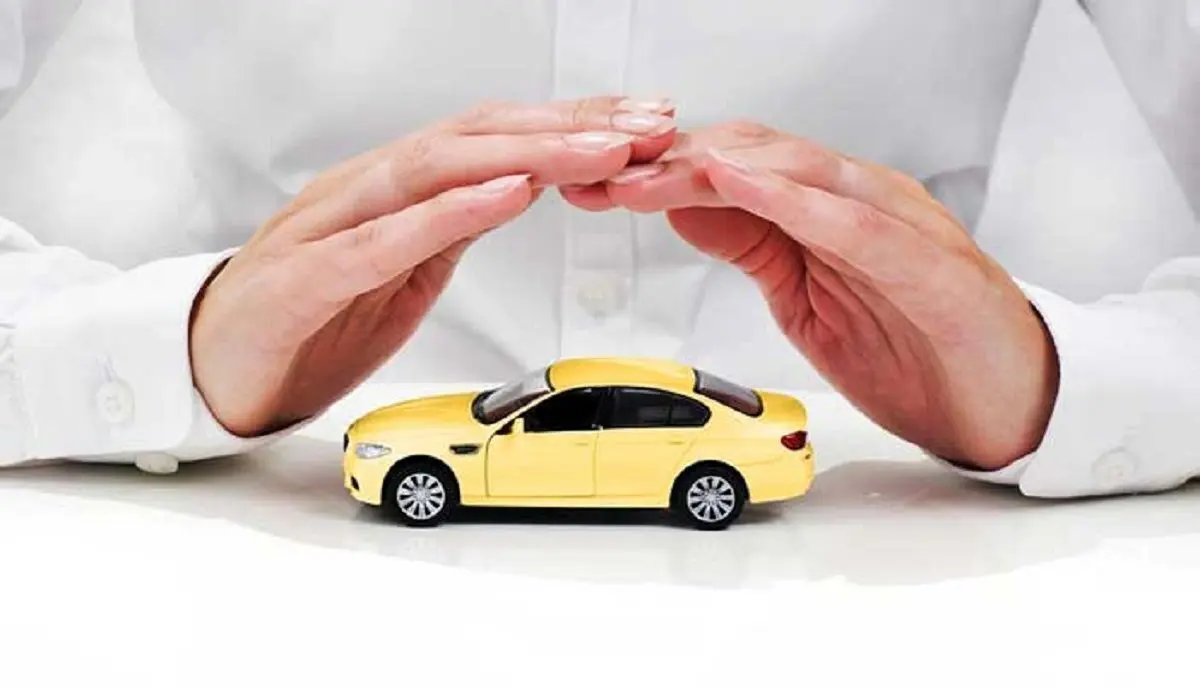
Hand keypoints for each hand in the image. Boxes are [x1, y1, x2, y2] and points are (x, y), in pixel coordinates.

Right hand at [190, 97, 676, 436]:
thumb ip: (452, 224)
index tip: (642, 123)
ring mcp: (329, 226)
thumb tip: (523, 187)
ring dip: (526, 155)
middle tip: (645, 124)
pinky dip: (450, 213)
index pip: (492, 139)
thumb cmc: (308, 318)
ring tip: (599, 149)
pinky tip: (507, 194)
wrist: (209, 368)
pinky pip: (384, 239)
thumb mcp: (402, 269)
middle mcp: (364, 190)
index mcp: (393, 191)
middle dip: (568, 127)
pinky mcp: (303, 279)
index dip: (570, 125)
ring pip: (435, 169)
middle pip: (476, 137)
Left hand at [564, 121, 1058, 468]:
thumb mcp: (803, 296)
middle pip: (752, 155)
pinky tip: (738, 184)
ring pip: (795, 171)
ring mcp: (899, 225)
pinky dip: (790, 198)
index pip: (732, 168)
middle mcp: (860, 202)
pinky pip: (852, 222)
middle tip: (597, 171)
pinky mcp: (930, 264)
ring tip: (644, 173)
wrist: (1008, 402)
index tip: (593, 178)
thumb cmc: (915, 350)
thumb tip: (685, 207)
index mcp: (826, 211)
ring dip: (710, 169)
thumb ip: (752, 244)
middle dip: (667, 162)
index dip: (658, 169)